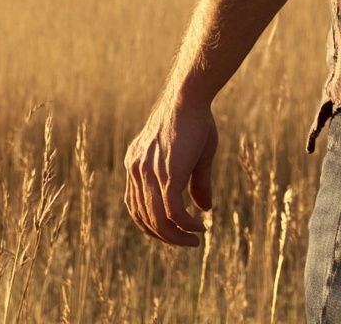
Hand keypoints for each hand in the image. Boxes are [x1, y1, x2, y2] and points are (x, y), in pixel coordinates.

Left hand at [124, 97, 217, 246]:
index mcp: (136, 164)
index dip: (151, 225)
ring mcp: (148, 173)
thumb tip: (205, 210)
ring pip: (158, 220)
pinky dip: (186, 225)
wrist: (189, 98)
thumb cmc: (194, 121)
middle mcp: (136, 170)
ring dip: (177, 236)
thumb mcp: (193, 156)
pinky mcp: (167, 174)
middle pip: (144, 218)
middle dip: (166, 236)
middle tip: (187, 242)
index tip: (170, 233)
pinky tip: (200, 227)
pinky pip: (173, 212)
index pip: (135, 206)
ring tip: (195, 240)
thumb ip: (195, 184)